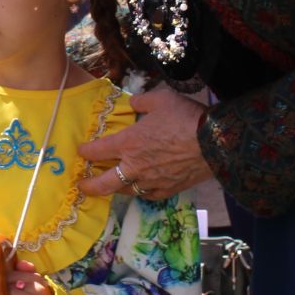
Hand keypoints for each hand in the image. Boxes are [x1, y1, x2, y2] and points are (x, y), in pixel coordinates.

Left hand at [4, 259, 63, 294]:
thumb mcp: (35, 291)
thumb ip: (26, 276)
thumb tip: (18, 263)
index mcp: (38, 278)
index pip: (14, 272)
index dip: (4, 280)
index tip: (0, 287)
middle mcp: (39, 286)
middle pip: (10, 281)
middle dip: (2, 289)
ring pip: (11, 293)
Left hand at [78, 88, 211, 199]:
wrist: (214, 142)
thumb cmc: (185, 117)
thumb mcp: (161, 99)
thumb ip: (141, 101)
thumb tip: (133, 103)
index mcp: (128, 142)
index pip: (98, 150)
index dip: (86, 151)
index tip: (81, 150)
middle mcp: (134, 166)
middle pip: (103, 183)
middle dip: (89, 185)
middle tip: (81, 185)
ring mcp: (150, 181)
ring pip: (125, 191)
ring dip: (114, 189)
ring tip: (110, 186)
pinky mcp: (167, 190)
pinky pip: (147, 196)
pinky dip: (140, 192)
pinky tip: (140, 188)